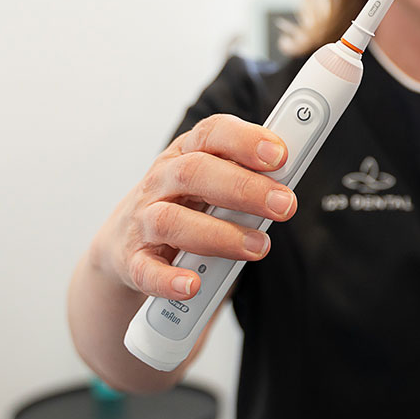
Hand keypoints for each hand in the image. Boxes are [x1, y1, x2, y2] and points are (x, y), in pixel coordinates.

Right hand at [91, 114, 296, 300]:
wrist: (126, 242)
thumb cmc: (188, 205)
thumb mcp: (216, 181)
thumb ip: (250, 175)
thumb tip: (293, 170)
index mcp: (186, 153)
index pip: (212, 133)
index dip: (245, 140)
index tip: (279, 155)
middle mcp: (161, 181)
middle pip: (195, 173)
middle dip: (244, 188)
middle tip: (284, 206)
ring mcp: (143, 220)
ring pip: (172, 221)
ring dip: (219, 235)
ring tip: (259, 247)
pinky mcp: (132, 260)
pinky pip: (146, 269)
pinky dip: (169, 279)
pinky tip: (193, 285)